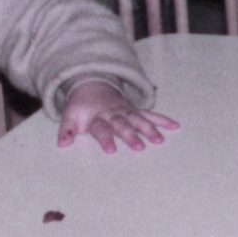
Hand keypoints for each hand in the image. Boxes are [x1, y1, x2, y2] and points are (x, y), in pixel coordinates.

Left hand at [57, 80, 178, 152]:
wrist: (92, 85)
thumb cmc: (81, 107)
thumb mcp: (69, 117)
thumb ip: (67, 131)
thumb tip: (62, 145)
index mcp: (97, 117)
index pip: (101, 129)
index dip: (106, 139)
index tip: (112, 151)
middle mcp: (114, 114)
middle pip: (123, 125)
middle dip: (132, 135)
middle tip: (140, 148)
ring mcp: (127, 111)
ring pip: (139, 119)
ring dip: (150, 129)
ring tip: (160, 140)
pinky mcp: (136, 110)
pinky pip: (151, 114)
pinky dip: (163, 120)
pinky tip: (175, 125)